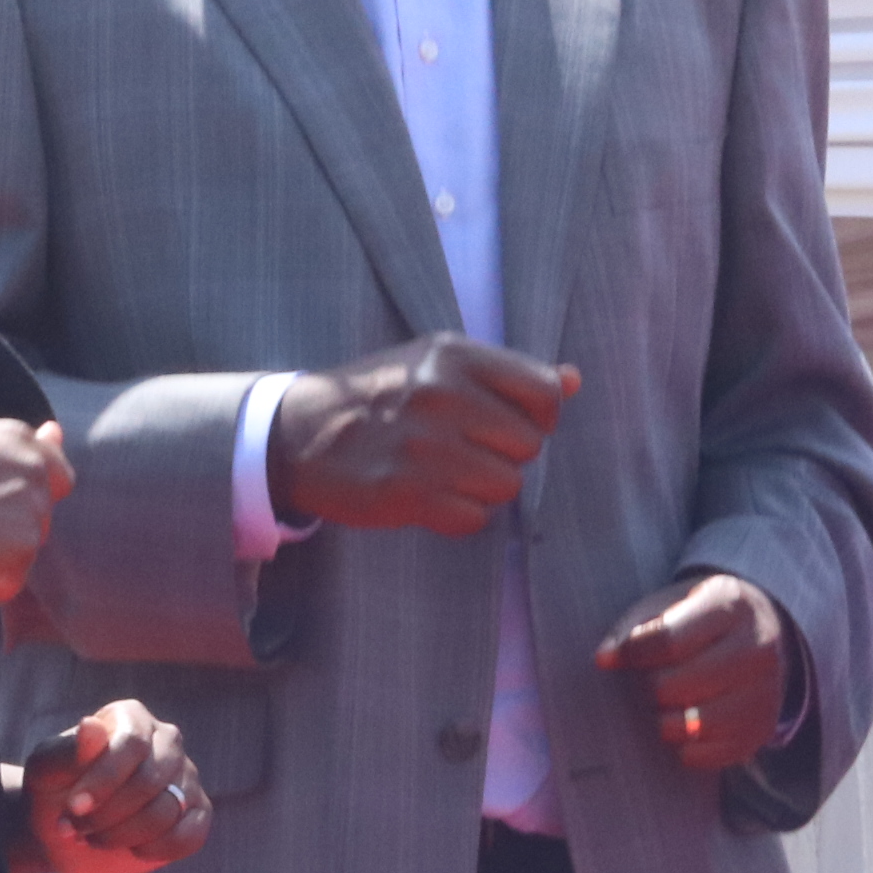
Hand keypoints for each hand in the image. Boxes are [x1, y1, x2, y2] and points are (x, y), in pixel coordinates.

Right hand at [0, 420, 70, 603]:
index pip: (58, 477)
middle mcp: (34, 477)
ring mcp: (28, 520)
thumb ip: (18, 444)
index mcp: (22, 444)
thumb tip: (57, 432)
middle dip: (6, 528)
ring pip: (23, 553)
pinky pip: (7, 585)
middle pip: (38, 520)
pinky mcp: (15, 562)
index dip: (28, 496)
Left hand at [15, 699, 211, 872]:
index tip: (74, 808)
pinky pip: (191, 835)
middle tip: (75, 829)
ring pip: (167, 811)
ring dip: (123, 835)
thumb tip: (91, 727)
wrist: (66, 830)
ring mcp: (186, 777)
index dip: (105, 779)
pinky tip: (131, 849)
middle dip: (108, 814)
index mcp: (131, 718)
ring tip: (93, 838)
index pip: (132, 744)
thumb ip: (67, 752)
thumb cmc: (54, 790)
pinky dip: (157, 849)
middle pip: (150, 780)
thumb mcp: (45, 771)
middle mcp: (167, 740)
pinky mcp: (197, 813)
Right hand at [270, 337, 575, 535]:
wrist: (299, 433)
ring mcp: (423, 445)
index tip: (506, 421)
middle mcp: (440, 394)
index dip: (536, 416)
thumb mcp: (437, 364)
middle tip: (463, 448)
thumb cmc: (381, 396)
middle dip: (505, 454)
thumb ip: (507, 374)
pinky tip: (426, 493)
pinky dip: (457, 513)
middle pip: (530, 445)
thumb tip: (573, 380)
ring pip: (506, 485)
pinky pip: (473, 517)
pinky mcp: (406, 493)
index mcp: (454, 355)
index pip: (545, 394)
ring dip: (482, 487)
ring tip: (443, 471)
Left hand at [595, 575, 787, 769]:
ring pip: (694, 725)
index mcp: (730, 606)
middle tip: (652, 681)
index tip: (620, 657)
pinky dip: (686, 748)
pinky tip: (684, 725)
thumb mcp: (669, 605)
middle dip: (652, 687)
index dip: (633, 654)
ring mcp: (766, 691)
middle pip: (676, 686)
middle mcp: (758, 647)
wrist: (762, 632)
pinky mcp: (762, 729)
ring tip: (666, 706)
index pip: (668, 640)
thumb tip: (605, 659)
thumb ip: (633, 629)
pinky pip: (710, 755)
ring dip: (666, 721)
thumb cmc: (699, 620)